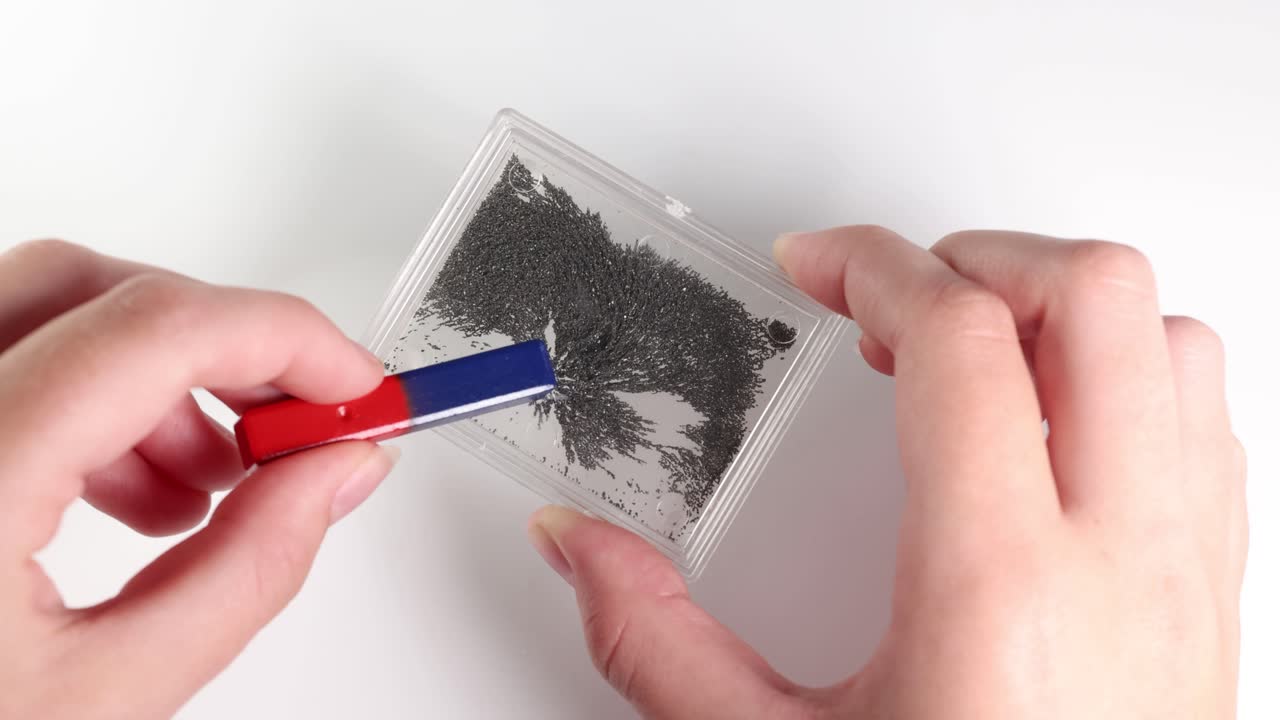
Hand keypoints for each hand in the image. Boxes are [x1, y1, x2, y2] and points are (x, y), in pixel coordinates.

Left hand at [0, 240, 398, 718]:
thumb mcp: (106, 700)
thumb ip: (249, 569)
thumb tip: (336, 473)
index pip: (157, 330)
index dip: (288, 341)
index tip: (355, 388)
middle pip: (98, 290)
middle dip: (226, 347)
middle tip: (299, 420)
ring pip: (50, 313)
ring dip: (163, 379)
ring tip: (214, 483)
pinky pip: (11, 362)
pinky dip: (98, 401)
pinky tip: (132, 492)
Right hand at [526, 227, 1246, 718]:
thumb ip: (655, 641)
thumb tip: (581, 549)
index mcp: (997, 584)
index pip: (960, 337)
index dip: (871, 265)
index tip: (817, 267)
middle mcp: (1121, 558)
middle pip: (1096, 297)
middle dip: (979, 257)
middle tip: (894, 300)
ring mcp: (1187, 572)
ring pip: (1175, 341)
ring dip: (1066, 312)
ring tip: (972, 351)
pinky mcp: (1214, 596)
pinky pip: (1206, 421)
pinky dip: (1130, 374)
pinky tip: (1047, 423)